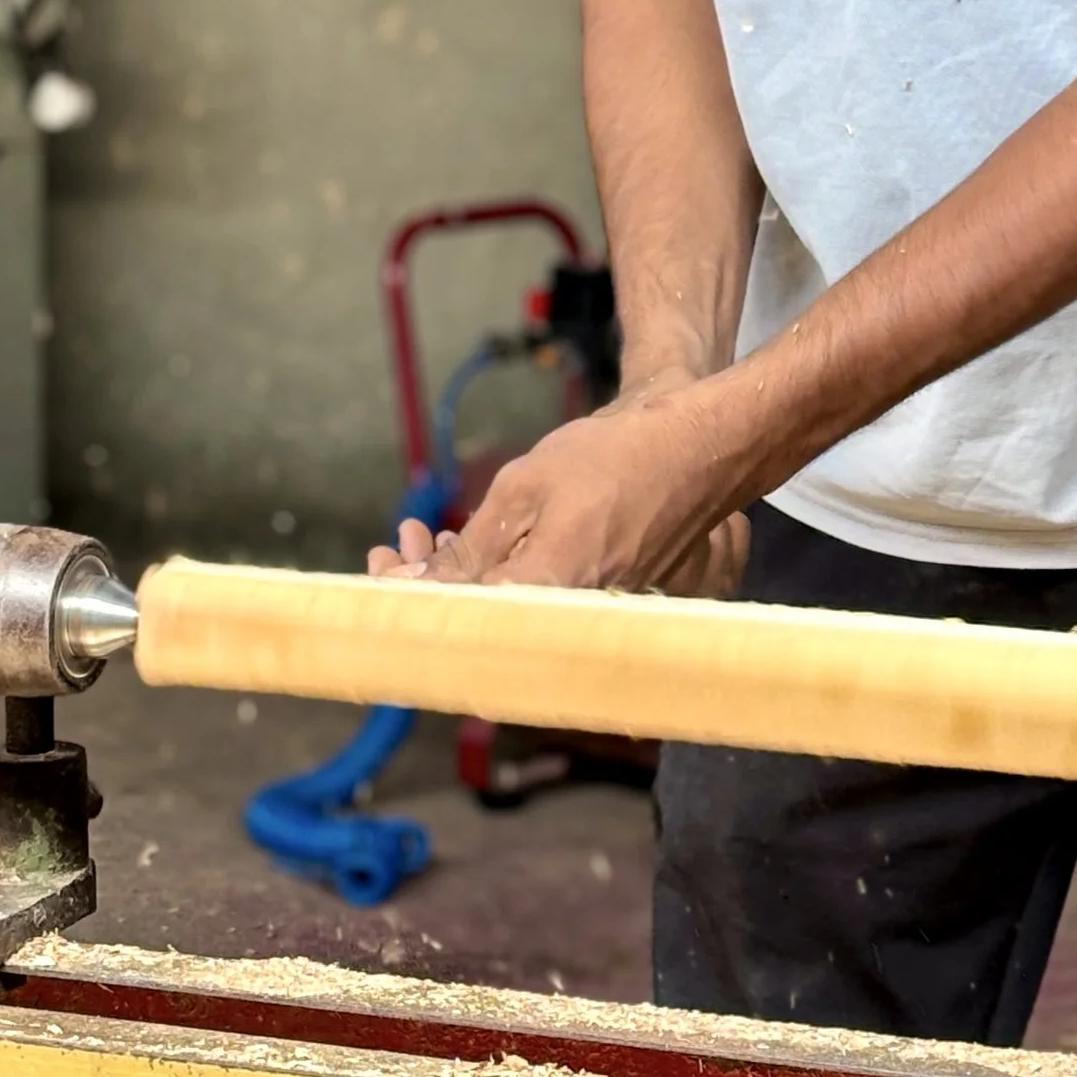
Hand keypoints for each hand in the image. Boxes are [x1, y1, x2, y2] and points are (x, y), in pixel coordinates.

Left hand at [365, 386, 751, 594]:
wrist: (697, 449)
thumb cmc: (614, 459)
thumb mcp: (526, 487)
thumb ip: (472, 549)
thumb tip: (419, 590)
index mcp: (550, 594)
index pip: (460, 625)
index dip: (410, 606)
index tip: (378, 574)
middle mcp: (571, 621)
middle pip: (477, 628)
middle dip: (424, 587)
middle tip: (393, 546)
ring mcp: (587, 616)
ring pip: (502, 614)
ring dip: (456, 579)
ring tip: (424, 535)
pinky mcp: (598, 605)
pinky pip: (532, 604)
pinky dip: (495, 577)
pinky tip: (473, 545)